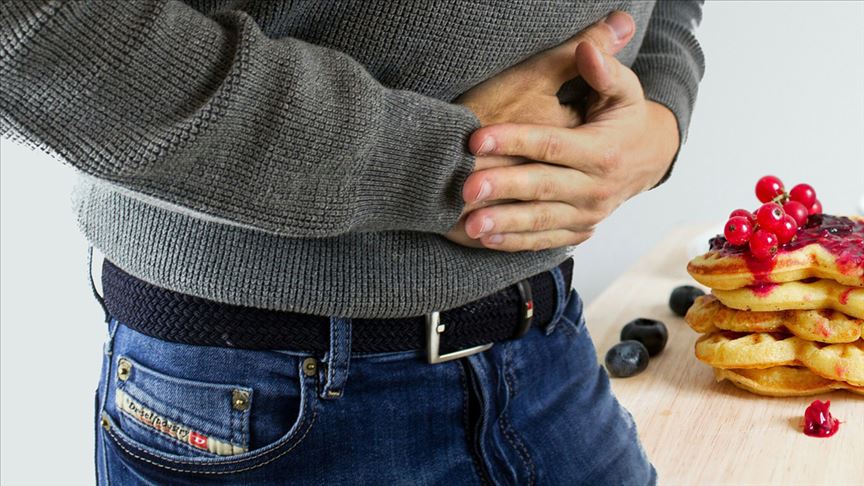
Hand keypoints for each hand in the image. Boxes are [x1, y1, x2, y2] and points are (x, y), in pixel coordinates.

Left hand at [445, 11, 636, 247]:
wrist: (650, 159)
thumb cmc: (626, 118)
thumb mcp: (624, 91)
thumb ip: (604, 70)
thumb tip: (586, 46)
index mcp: (602, 152)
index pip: (552, 146)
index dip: (514, 140)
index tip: (476, 138)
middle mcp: (596, 188)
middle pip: (542, 187)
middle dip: (502, 188)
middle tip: (465, 188)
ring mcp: (588, 214)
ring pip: (541, 221)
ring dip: (504, 224)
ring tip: (470, 224)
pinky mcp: (580, 231)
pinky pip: (545, 240)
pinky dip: (516, 242)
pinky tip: (486, 239)